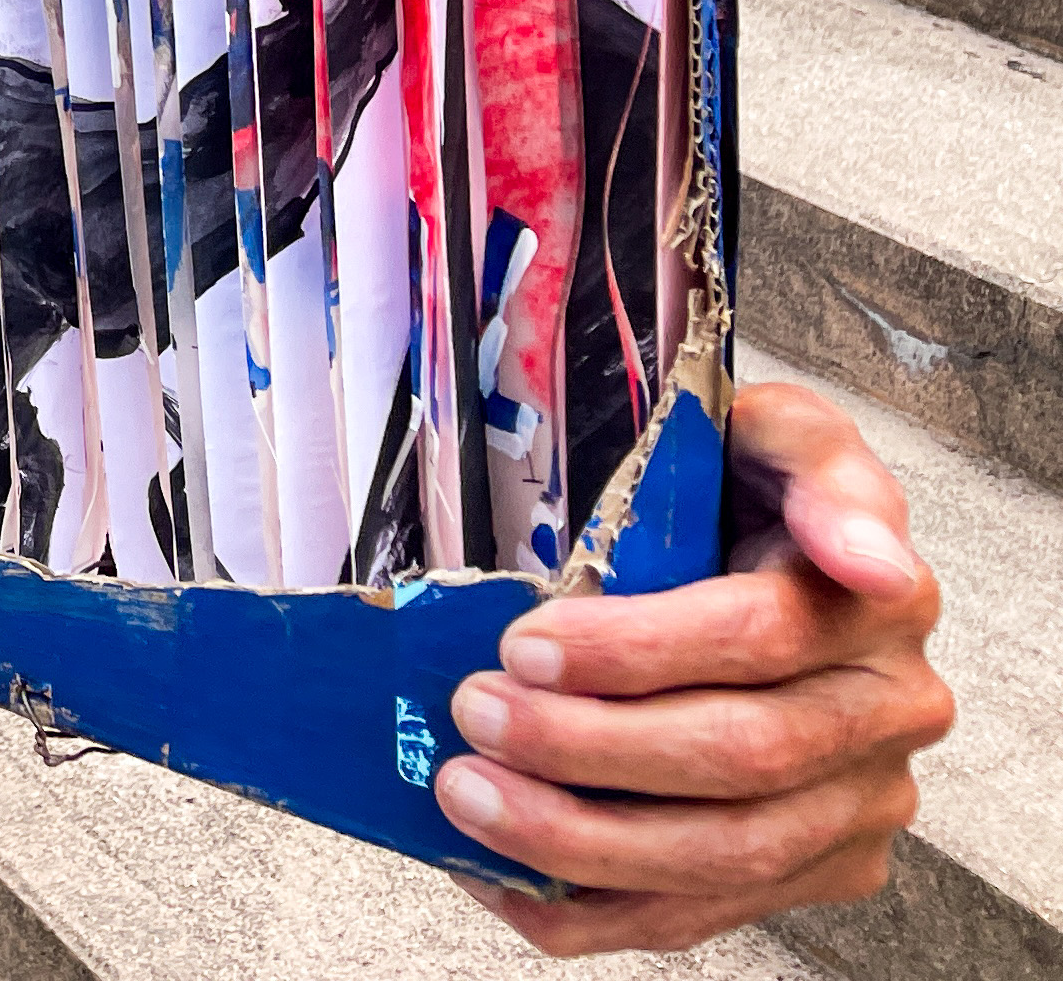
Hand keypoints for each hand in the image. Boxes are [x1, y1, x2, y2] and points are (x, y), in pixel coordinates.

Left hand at [441, 380, 950, 956]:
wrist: (755, 549)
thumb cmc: (743, 488)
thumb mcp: (773, 432)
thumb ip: (813, 462)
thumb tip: (871, 555)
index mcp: (876, 607)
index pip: (759, 638)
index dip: (637, 650)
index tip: (526, 643)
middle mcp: (882, 717)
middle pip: (741, 757)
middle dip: (589, 745)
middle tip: (473, 709)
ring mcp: (854, 808)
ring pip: (721, 855)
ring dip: (577, 838)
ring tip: (468, 793)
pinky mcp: (809, 872)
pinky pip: (694, 917)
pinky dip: (585, 910)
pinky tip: (493, 872)